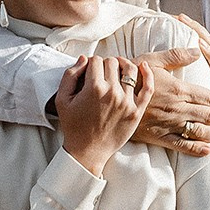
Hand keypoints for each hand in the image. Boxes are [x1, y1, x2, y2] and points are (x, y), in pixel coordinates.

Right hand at [57, 55, 152, 174]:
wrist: (88, 151)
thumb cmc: (73, 126)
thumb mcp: (62, 99)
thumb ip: (70, 75)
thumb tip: (84, 58)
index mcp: (93, 88)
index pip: (96, 60)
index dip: (91, 63)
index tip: (89, 71)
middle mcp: (112, 93)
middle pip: (113, 62)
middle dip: (106, 63)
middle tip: (101, 72)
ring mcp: (127, 102)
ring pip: (131, 70)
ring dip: (123, 65)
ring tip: (118, 68)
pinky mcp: (137, 111)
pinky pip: (148, 88)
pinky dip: (148, 74)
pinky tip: (144, 66)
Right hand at [127, 47, 209, 156]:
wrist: (107, 99)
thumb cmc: (130, 77)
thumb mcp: (151, 60)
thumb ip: (176, 55)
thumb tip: (198, 50)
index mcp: (178, 89)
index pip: (208, 97)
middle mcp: (177, 108)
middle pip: (207, 115)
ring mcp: (169, 124)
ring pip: (198, 131)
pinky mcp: (158, 137)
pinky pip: (181, 145)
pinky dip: (196, 149)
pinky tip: (207, 151)